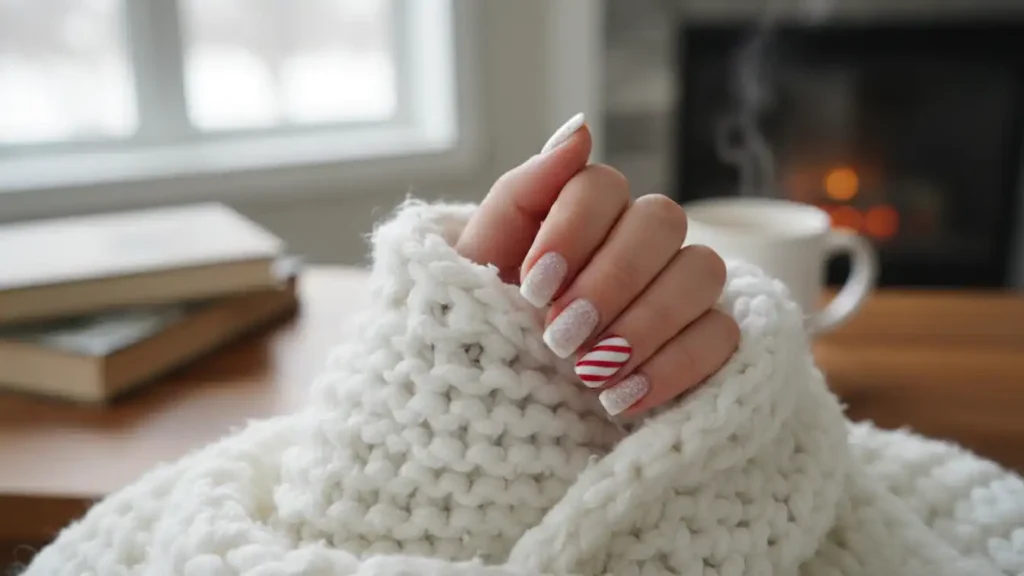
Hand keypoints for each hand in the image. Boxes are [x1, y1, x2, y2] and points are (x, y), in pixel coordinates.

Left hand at [456, 114, 738, 416]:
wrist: (498, 399)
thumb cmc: (487, 321)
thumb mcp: (479, 262)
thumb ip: (523, 192)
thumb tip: (580, 128)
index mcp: (585, 215)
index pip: (603, 185)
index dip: (572, 230)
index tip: (534, 284)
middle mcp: (640, 242)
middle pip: (661, 220)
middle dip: (610, 280)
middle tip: (560, 336)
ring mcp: (680, 289)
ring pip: (700, 272)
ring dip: (644, 323)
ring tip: (589, 373)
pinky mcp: (707, 341)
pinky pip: (721, 336)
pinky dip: (673, 367)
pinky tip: (621, 398)